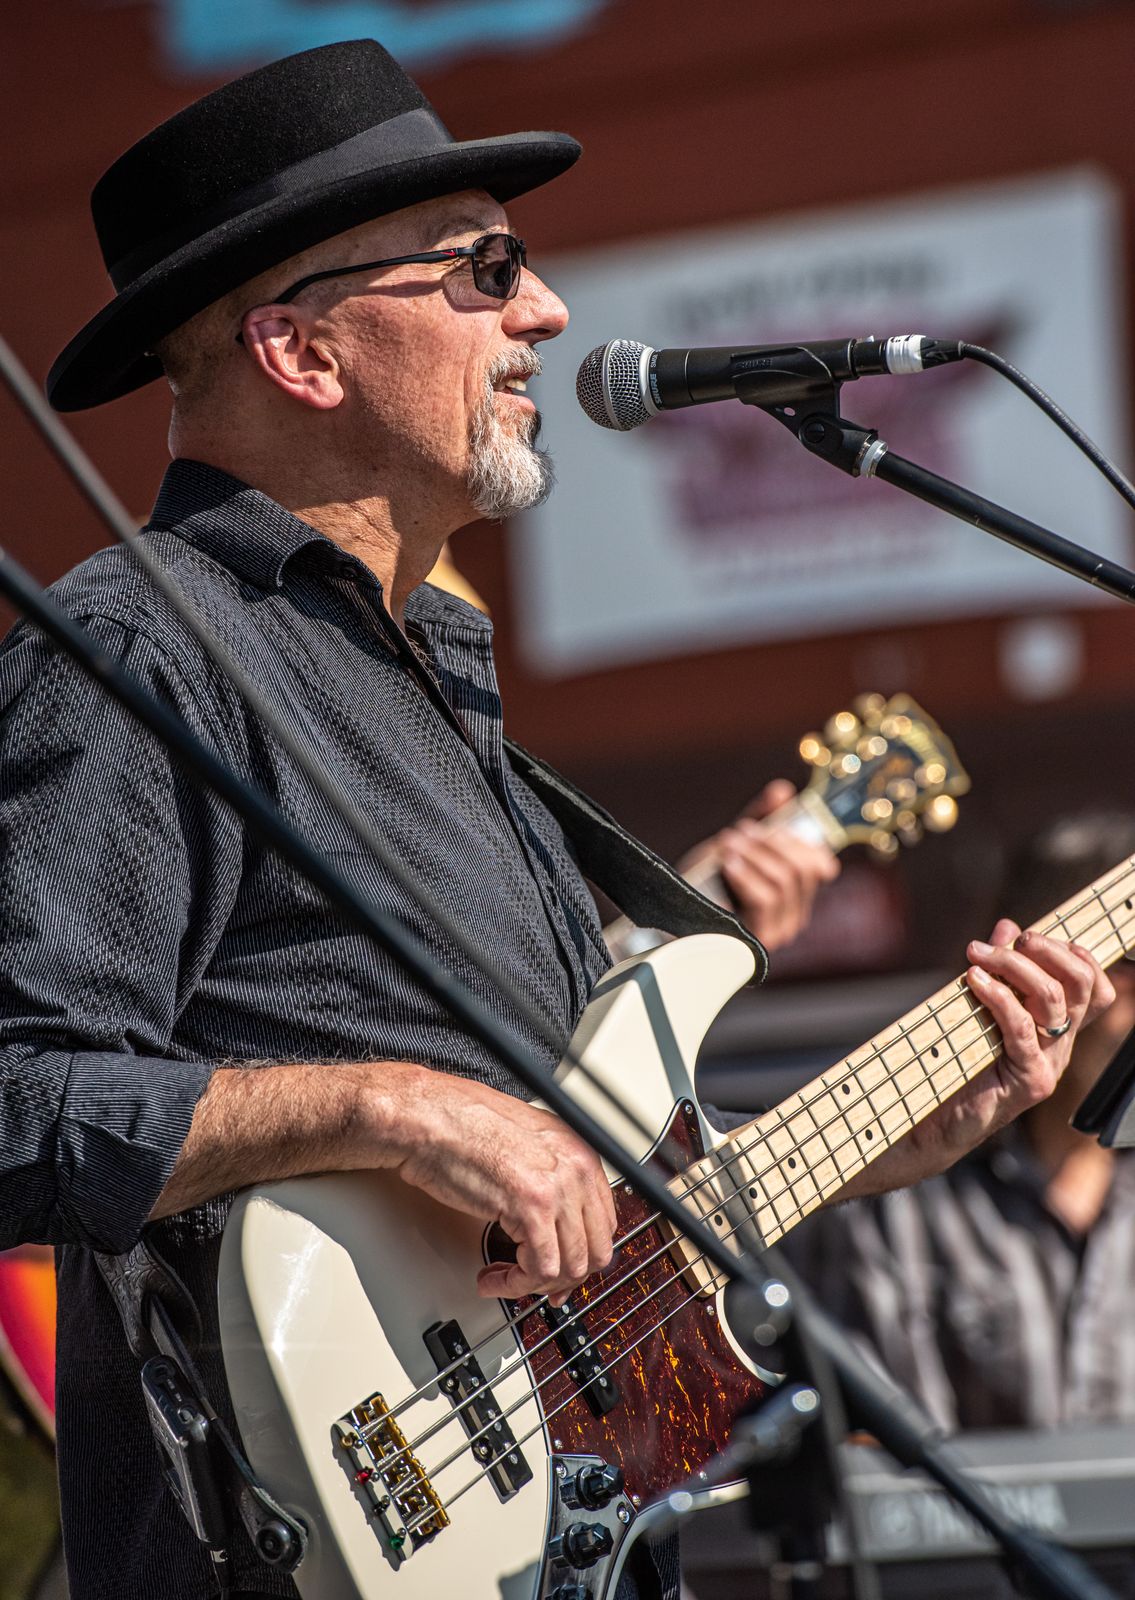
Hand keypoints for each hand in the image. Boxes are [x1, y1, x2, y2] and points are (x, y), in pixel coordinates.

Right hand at [387, 1067, 615, 1304]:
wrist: (429, 1118)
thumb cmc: (462, 1124)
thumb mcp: (525, 1144)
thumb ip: (549, 1179)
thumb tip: (555, 1223)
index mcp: (580, 1152)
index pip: (604, 1224)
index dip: (581, 1255)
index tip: (559, 1270)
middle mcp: (576, 1169)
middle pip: (595, 1251)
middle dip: (562, 1278)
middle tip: (532, 1282)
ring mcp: (557, 1188)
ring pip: (570, 1268)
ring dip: (533, 1284)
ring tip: (504, 1279)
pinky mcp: (530, 1208)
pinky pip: (539, 1270)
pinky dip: (515, 1285)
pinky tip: (492, 1277)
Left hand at [700, 779, 839, 950]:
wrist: (672, 909)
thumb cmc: (706, 879)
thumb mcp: (738, 843)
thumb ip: (762, 818)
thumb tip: (782, 790)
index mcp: (797, 895)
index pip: (821, 865)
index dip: (800, 840)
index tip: (770, 827)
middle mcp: (794, 916)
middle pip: (803, 869)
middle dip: (772, 843)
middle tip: (741, 831)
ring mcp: (779, 931)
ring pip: (784, 881)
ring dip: (754, 855)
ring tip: (727, 845)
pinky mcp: (758, 941)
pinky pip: (765, 898)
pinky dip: (746, 874)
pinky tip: (727, 864)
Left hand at [844, 919, 1114, 1195]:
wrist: (933, 1121)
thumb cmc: (953, 1062)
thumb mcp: (978, 1007)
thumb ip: (998, 969)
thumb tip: (1007, 926)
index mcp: (1056, 1030)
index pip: (1094, 988)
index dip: (1078, 957)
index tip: (1037, 937)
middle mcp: (1061, 1046)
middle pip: (1080, 986)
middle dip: (1048, 950)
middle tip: (1013, 939)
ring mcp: (1048, 1064)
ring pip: (1052, 999)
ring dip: (1013, 965)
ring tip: (977, 954)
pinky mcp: (1028, 1080)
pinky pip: (1021, 1028)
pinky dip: (998, 997)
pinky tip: (973, 980)